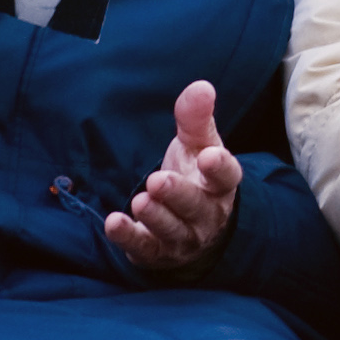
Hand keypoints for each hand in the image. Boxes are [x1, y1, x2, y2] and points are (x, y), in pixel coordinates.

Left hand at [106, 80, 242, 276]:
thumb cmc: (195, 176)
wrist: (195, 227)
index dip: (220, 167)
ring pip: (172, 230)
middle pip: (195, 206)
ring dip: (156, 217)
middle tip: (158, 180)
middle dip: (178, 194)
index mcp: (219, 185)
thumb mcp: (198, 145)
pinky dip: (128, 238)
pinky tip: (113, 224)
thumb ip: (196, 118)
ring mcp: (182, 237)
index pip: (226, 176)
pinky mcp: (157, 253)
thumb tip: (201, 86)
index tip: (210, 155)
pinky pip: (144, 248)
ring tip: (140, 200)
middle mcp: (206, 215)